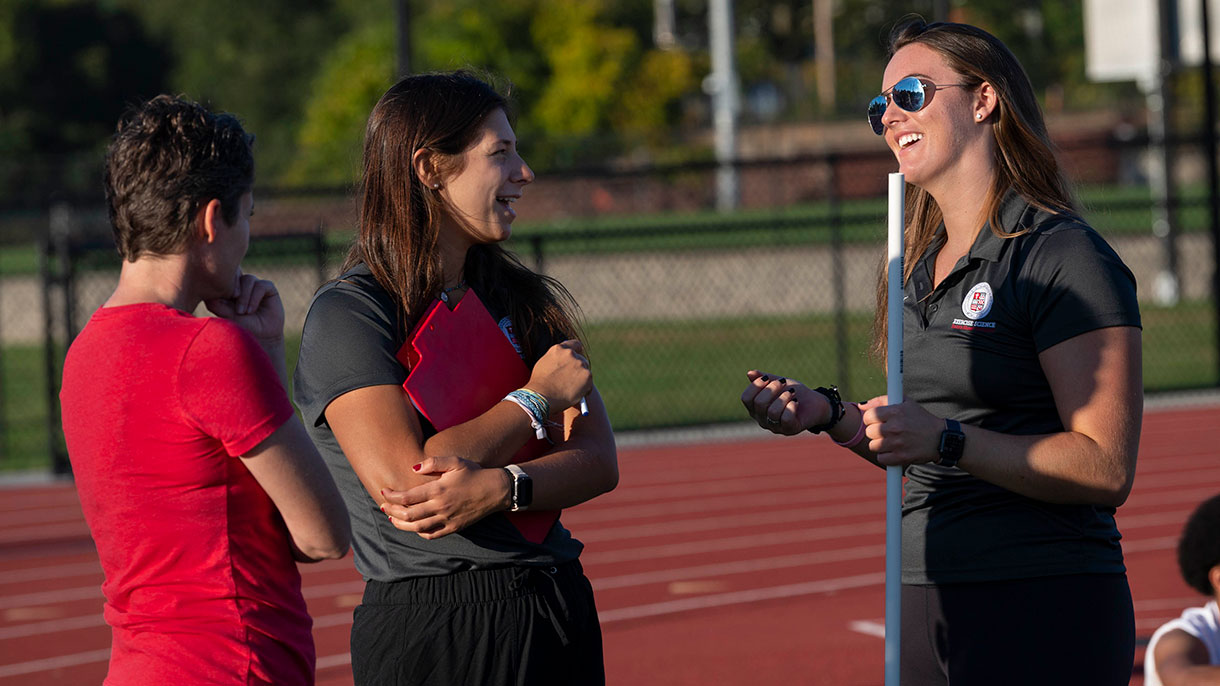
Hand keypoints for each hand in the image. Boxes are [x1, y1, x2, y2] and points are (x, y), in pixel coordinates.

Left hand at [204, 272, 284, 343]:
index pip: (224, 278)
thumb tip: (206, 293)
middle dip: (233, 291)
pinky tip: (250, 311)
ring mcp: (255, 285)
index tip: (220, 304)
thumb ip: (216, 304)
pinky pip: (260, 285)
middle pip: (236, 275)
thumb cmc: (242, 327)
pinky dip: (254, 298)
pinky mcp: (268, 288)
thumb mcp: (226, 315)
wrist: (263, 337)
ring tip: (242, 312)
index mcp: (230, 288)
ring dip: (244, 297)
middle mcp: (243, 284)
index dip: (221, 287)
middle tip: (233, 309)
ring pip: (248, 279)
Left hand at [379, 456, 509, 538]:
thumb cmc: (474, 473)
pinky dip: (419, 532)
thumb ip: (433, 462)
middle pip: (408, 515)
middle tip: (383, 505)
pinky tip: (413, 527)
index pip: (407, 497)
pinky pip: (432, 534)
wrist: (496, 490)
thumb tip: (412, 468)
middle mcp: (441, 507)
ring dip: (400, 524)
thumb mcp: (455, 461)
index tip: (384, 491)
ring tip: (391, 518)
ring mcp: (447, 519)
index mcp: (438, 490)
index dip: (392, 496)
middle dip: (391, 510)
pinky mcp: (454, 528)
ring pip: (417, 527)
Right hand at [526, 340, 591, 412]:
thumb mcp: (544, 364)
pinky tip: (575, 395)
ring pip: (585, 372)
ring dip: (581, 380)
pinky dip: (585, 389)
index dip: (577, 352)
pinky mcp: (587, 375)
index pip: (575, 345)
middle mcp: (570, 353)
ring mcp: (580, 364)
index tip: (578, 358)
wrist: (542, 397)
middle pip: (581, 360)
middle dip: (578, 369)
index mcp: (559, 349)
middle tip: (573, 381)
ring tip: (571, 390)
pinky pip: (589, 383)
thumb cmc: (539, 385)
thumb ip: (556, 359)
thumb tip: (564, 363)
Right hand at [740, 370, 829, 434]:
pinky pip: (786, 419)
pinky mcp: (790, 430)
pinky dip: (791, 406)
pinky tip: (796, 401)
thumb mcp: (777, 382)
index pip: (746, 398)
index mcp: (755, 408)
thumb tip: (750, 373)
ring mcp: (775, 427)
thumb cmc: (792, 392)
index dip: (755, 386)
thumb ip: (763, 379)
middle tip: (783, 383)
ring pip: (772, 412)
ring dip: (784, 397)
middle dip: (772, 389)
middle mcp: (762, 419)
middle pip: (759, 404)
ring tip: (792, 392)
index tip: (767, 378)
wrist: (815, 402)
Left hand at [859, 395, 942, 465]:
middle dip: (876, 432)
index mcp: (896, 411)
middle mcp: (895, 427)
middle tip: (887, 432)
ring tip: (891, 441)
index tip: (878, 421)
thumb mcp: (905, 403)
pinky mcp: (901, 457)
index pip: (869, 416)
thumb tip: (861, 405)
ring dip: (880, 445)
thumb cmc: (920, 419)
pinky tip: (894, 451)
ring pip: (873, 446)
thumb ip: (881, 401)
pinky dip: (885, 456)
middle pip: (869, 432)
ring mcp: (897, 443)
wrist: (940, 438)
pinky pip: (881, 458)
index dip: (872, 419)